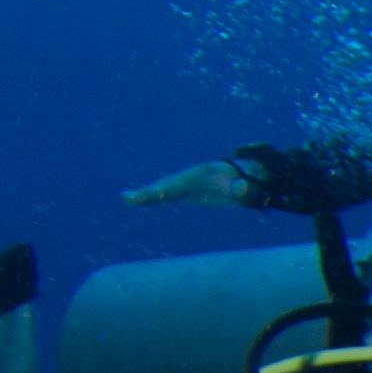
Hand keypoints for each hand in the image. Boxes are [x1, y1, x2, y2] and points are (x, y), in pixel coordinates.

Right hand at [125, 155, 255, 209]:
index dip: (163, 191)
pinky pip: (164, 194)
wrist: (242, 172)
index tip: (149, 194)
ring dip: (145, 195)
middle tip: (126, 197)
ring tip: (125, 198)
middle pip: (165, 186)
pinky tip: (134, 200)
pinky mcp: (184, 191)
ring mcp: (184, 184)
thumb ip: (244, 188)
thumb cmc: (244, 179)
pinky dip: (150, 197)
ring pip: (162, 189)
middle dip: (147, 193)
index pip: (178, 184)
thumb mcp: (245, 184)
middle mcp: (188, 178)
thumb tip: (242, 190)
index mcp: (199, 175)